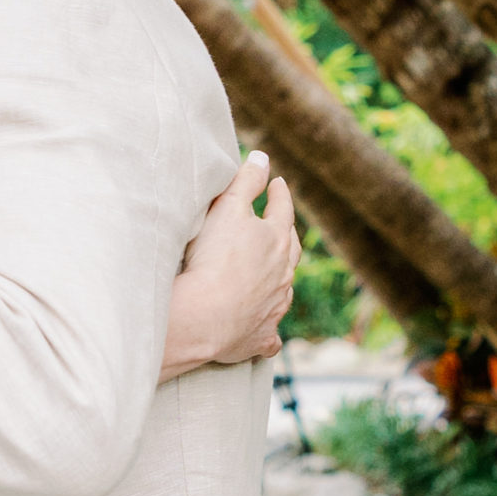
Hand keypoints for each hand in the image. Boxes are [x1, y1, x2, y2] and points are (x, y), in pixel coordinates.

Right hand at [161, 151, 298, 380]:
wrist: (205, 317)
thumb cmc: (215, 260)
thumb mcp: (228, 209)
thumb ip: (247, 181)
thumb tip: (263, 157)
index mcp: (276, 241)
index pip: (282, 209)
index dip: (279, 194)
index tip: (278, 184)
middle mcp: (283, 275)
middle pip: (290, 250)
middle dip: (286, 234)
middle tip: (282, 225)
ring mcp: (274, 308)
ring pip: (284, 290)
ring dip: (280, 280)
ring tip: (275, 273)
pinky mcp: (261, 338)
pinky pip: (270, 336)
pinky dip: (269, 330)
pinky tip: (268, 333)